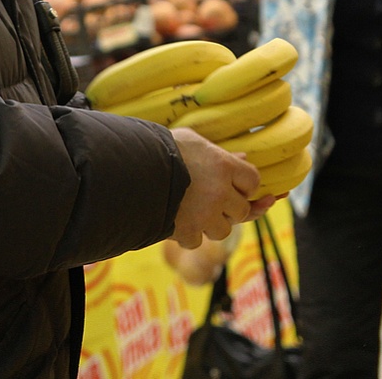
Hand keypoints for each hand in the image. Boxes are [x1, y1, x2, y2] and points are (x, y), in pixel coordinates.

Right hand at [169, 127, 275, 248]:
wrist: (127, 170)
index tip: (234, 184)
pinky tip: (177, 220)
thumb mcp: (191, 140)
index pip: (253, 180)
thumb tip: (242, 156)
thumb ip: (218, 151)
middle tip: (211, 199)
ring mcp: (204, 215)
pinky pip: (197, 241)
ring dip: (211, 224)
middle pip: (242, 210)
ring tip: (193, 211)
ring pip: (223, 230)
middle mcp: (220, 192)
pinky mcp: (186, 231)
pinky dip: (188, 235)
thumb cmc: (159, 149)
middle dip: (230, 208)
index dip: (245, 184)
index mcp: (224, 166)